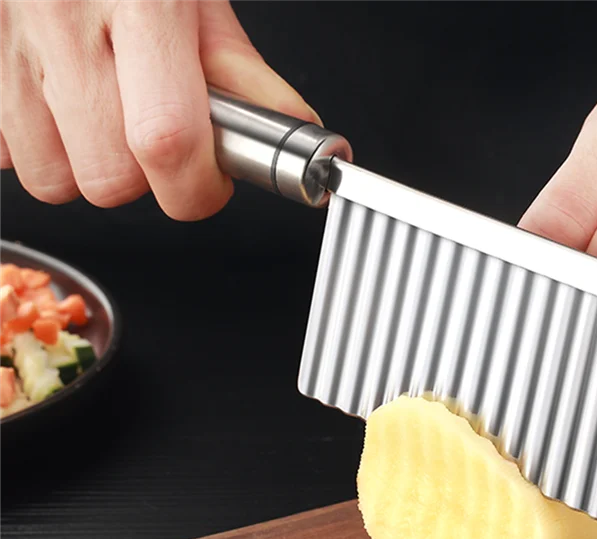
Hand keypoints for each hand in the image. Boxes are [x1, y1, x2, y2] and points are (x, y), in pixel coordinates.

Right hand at [0, 0, 318, 219]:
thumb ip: (239, 69)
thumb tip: (293, 128)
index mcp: (141, 1)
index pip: (167, 140)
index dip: (195, 186)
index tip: (209, 182)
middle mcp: (60, 17)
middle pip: (108, 178)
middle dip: (143, 177)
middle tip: (150, 132)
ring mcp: (5, 39)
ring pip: (54, 179)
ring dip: (86, 165)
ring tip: (99, 109)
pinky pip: (6, 153)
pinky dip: (40, 145)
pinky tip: (55, 99)